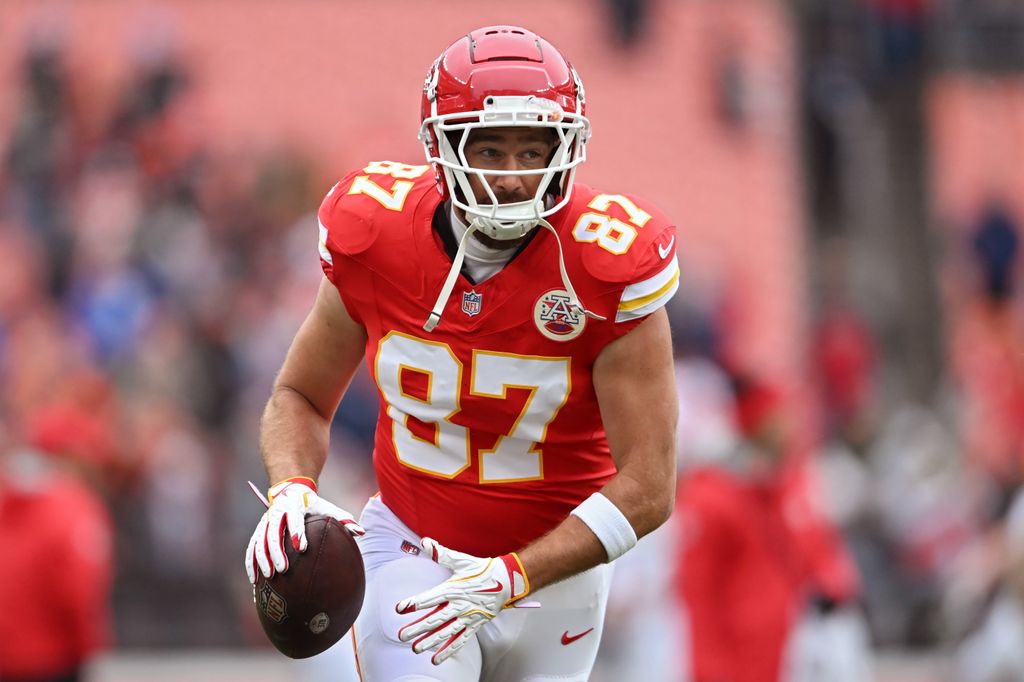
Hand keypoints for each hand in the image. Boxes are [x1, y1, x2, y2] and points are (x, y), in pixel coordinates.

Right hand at [244, 476, 363, 584]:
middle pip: (273, 533)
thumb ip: (344, 519)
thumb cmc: (313, 505)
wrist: (290, 491)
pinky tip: (256, 582)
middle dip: (277, 551)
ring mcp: (264, 523)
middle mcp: (275, 513)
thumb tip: (362, 532)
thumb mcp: (327, 508)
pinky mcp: (258, 532)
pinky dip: (251, 564)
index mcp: (294, 506)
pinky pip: (251, 549)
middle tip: (284, 569)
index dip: (297, 532)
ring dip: (262, 559)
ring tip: (270, 577)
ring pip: (259, 542)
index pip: (293, 518)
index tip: (302, 547)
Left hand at [395, 538, 529, 664]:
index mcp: (453, 589)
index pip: (430, 598)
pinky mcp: (474, 625)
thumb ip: (442, 554)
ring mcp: (467, 617)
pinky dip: (449, 650)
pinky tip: (437, 658)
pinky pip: (461, 640)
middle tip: (402, 636)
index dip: (414, 603)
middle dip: (417, 628)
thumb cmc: (482, 570)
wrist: (506, 581)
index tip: (400, 608)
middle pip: (435, 620)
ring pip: (446, 632)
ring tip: (416, 648)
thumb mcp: (461, 560)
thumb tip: (425, 542)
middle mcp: (459, 605)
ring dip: (430, 642)